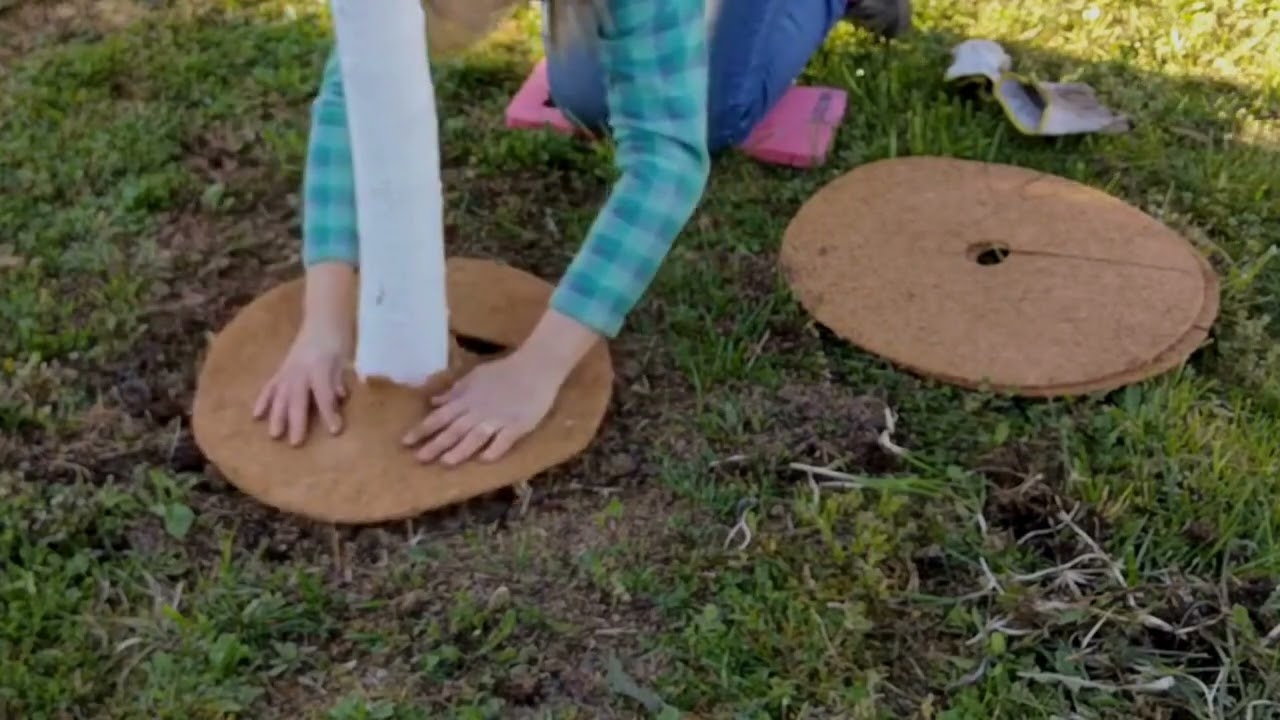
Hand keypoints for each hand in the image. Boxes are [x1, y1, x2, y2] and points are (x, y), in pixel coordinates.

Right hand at [253, 319, 351, 445]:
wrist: (322, 321)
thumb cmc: (337, 342)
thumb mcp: (344, 360)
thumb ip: (340, 379)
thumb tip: (340, 397)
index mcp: (319, 367)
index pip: (324, 394)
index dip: (329, 413)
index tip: (334, 431)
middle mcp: (300, 370)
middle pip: (297, 399)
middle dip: (296, 421)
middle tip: (295, 443)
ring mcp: (288, 371)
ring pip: (280, 396)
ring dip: (276, 416)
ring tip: (274, 435)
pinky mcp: (281, 371)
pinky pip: (270, 387)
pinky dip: (263, 401)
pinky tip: (256, 415)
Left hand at [401, 348, 560, 464]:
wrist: (536, 367)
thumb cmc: (504, 372)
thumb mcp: (475, 377)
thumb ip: (454, 392)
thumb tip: (433, 402)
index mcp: (467, 400)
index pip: (440, 417)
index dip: (422, 429)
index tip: (405, 442)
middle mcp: (479, 411)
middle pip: (454, 429)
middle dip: (436, 444)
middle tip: (419, 458)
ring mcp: (499, 419)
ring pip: (476, 436)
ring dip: (461, 449)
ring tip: (446, 462)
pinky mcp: (518, 425)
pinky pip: (504, 439)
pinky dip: (494, 449)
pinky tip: (484, 459)